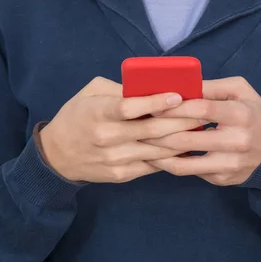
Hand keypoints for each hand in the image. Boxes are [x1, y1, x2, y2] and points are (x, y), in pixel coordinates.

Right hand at [40, 77, 203, 182]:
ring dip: (182, 140)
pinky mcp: (122, 175)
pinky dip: (171, 156)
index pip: (129, 107)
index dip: (155, 102)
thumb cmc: (77, 117)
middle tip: (203, 112)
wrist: (57, 156)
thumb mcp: (90, 93)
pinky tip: (186, 147)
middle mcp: (107, 138)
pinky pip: (153, 165)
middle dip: (181, 121)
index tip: (178, 96)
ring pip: (157, 150)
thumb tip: (152, 86)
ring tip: (201, 128)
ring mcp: (116, 159)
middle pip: (151, 130)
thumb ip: (119, 90)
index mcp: (98, 113)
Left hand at [144, 77, 260, 185]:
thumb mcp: (241, 91)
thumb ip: (212, 87)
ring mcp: (230, 165)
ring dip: (159, 155)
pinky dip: (173, 164)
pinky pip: (192, 173)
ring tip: (142, 146)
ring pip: (185, 164)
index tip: (153, 107)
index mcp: (242, 114)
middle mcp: (237, 142)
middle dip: (159, 134)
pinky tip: (159, 156)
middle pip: (188, 139)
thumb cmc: (253, 113)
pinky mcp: (224, 179)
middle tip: (139, 128)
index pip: (201, 110)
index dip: (174, 108)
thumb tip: (180, 86)